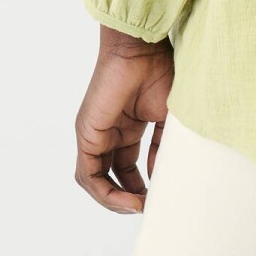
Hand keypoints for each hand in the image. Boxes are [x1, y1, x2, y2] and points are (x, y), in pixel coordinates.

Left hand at [75, 25, 174, 213]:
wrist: (141, 48)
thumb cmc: (159, 70)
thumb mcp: (168, 115)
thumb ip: (162, 147)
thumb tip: (160, 177)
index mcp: (127, 127)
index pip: (127, 167)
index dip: (140, 186)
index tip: (158, 196)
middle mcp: (108, 134)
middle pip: (110, 178)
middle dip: (128, 197)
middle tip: (148, 207)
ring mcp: (95, 135)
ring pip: (96, 181)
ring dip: (116, 201)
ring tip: (138, 207)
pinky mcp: (87, 136)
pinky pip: (89, 175)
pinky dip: (106, 193)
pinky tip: (128, 199)